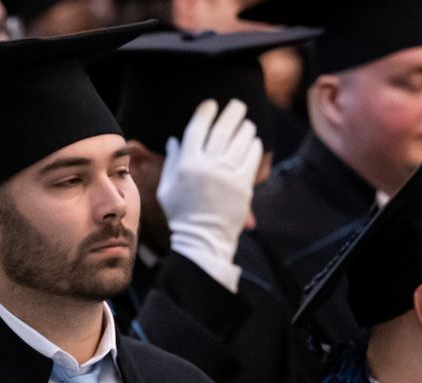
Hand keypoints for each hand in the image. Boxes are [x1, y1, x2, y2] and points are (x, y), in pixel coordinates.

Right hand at [156, 98, 261, 292]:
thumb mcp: (167, 189)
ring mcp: (227, 175)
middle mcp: (207, 167)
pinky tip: (252, 141)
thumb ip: (171, 162)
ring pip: (241, 140)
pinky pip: (252, 156)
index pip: (197, 130)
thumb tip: (174, 140)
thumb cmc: (182, 213)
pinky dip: (253, 145)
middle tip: (237, 104)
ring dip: (245, 127)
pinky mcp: (243, 184)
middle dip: (231, 112)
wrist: (202, 238)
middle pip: (222, 129)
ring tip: (246, 124)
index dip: (205, 113)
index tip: (211, 104)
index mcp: (186, 166)